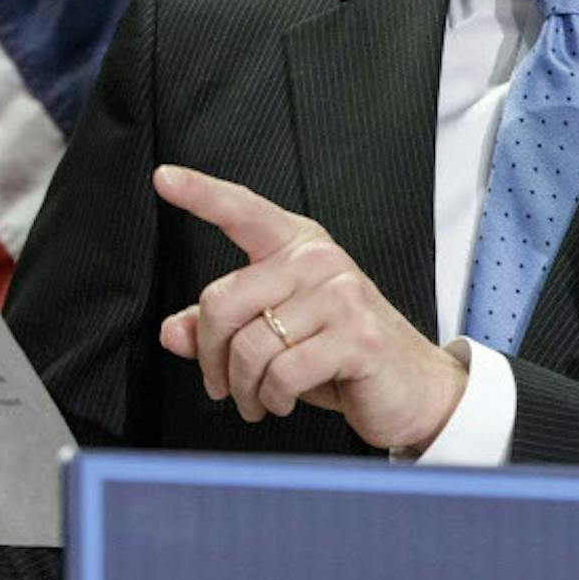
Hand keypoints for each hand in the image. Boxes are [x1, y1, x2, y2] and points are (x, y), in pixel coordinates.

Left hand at [154, 164, 467, 450]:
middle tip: (222, 384)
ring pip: (251, 344)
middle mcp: (319, 261)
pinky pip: (283, 372)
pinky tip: (283, 401)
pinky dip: (273, 398)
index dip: (201, 194)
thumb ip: (224, 329)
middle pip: (223, 300)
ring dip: (243, 387)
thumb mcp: (277, 337)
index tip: (165, 178)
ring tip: (257, 400)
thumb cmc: (344, 358)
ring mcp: (342, 296)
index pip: (243, 211)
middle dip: (212, 355)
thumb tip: (174, 332)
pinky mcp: (357, 336)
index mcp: (298, 248)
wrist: (414, 390)